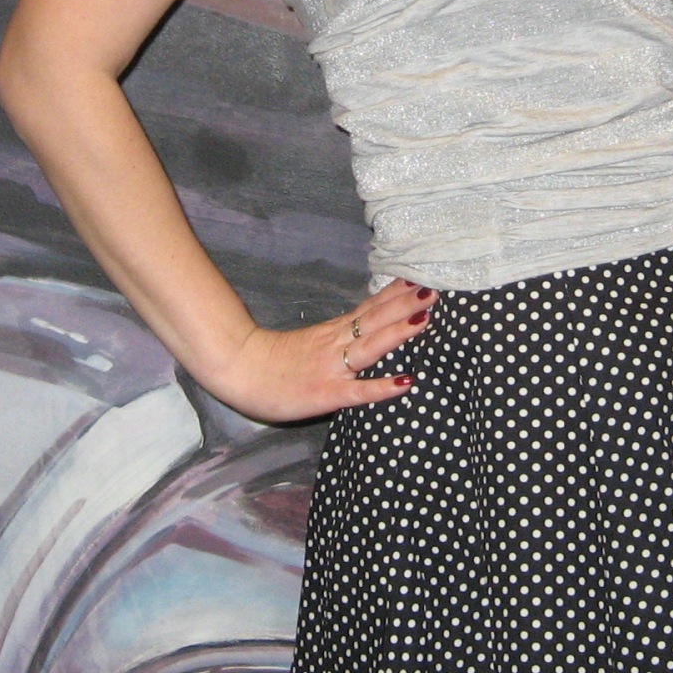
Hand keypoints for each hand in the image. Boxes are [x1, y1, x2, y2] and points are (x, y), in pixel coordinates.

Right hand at [204, 277, 432, 423]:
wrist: (236, 370)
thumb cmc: (269, 361)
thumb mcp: (308, 342)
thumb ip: (335, 336)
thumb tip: (361, 327)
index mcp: (333, 332)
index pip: (371, 308)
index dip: (398, 295)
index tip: (423, 279)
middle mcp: (336, 343)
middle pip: (376, 319)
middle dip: (407, 305)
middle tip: (436, 288)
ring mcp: (332, 367)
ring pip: (370, 346)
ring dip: (399, 332)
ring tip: (426, 318)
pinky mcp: (325, 393)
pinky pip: (358, 391)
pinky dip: (382, 387)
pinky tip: (405, 382)